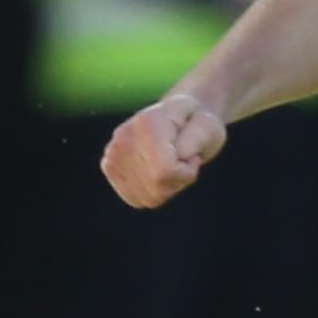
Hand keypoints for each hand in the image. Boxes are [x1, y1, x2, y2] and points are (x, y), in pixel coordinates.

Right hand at [102, 94, 225, 206]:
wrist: (181, 118)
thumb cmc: (198, 123)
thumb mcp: (208, 126)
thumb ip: (197, 138)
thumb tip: (170, 161)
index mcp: (148, 122)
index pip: (164, 171)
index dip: (187, 171)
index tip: (192, 156)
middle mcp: (124, 136)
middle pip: (156, 186)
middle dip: (178, 180)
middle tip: (184, 159)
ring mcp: (112, 152)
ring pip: (147, 197)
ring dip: (167, 187)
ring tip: (172, 163)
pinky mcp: (109, 168)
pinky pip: (138, 199)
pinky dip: (154, 192)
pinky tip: (158, 172)